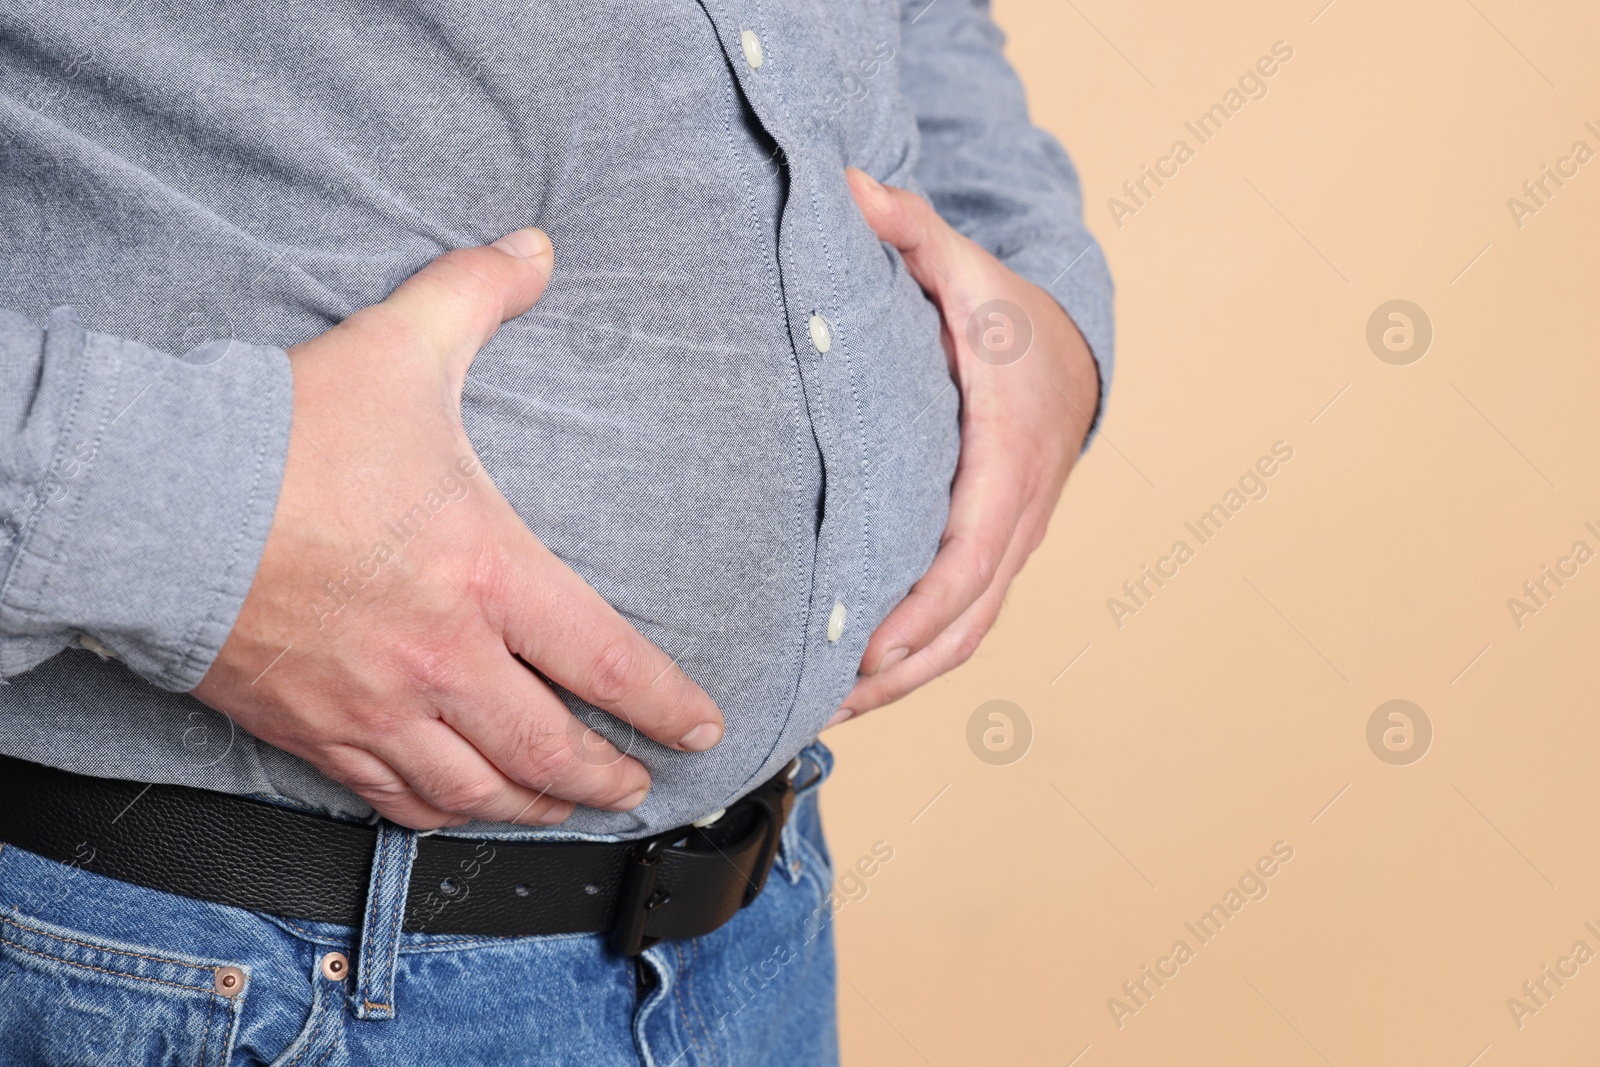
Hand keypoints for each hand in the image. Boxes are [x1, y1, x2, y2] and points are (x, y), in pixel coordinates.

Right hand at [193, 229, 723, 829]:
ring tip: (567, 808)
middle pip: (548, 750)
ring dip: (534, 808)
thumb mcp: (400, 347)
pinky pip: (391, 799)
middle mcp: (442, 658)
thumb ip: (476, 293)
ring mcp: (376, 707)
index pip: (605, 660)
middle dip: (606, 776)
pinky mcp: (313, 732)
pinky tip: (457, 809)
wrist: (151, 503)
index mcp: (486, 573)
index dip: (663, 702)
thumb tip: (535, 247)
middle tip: (639, 783)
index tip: (699, 726)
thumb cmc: (283, 434)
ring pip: (476, 791)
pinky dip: (438, 813)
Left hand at [829, 169, 1100, 724]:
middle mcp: (1018, 513)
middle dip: (900, 670)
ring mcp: (1012, 544)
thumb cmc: (1009, 319)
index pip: (972, 550)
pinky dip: (918, 663)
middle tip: (824, 707)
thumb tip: (848, 187)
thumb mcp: (965, 268)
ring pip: (967, 635)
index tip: (870, 653)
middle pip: (967, 616)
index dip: (926, 608)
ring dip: (903, 683)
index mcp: (1010, 454)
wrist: (1071, 355)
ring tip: (827, 716)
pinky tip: (859, 687)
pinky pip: (964, 625)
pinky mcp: (996, 557)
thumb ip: (910, 230)